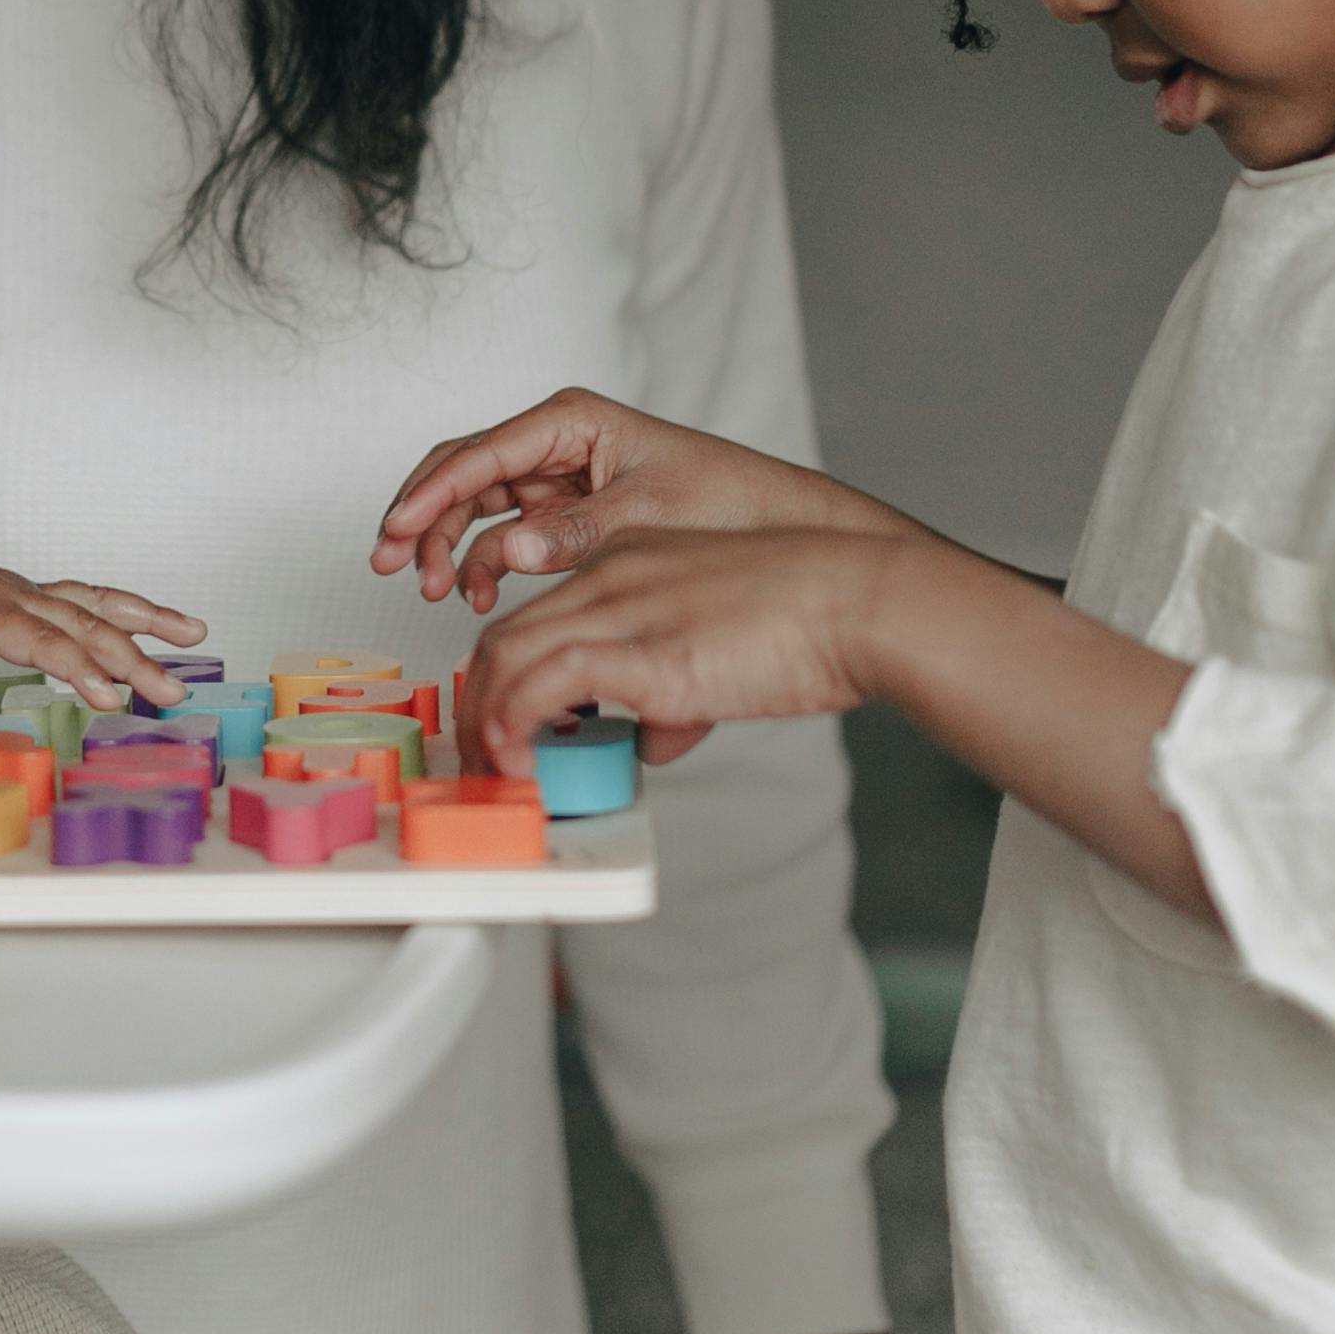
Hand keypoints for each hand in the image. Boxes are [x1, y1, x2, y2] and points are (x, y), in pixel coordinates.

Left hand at [0, 511, 206, 720]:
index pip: (38, 637)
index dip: (76, 665)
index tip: (110, 695)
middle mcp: (10, 591)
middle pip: (81, 623)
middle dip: (129, 658)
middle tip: (170, 693)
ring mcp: (21, 590)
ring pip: (93, 602)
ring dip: (146, 620)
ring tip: (196, 635)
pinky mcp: (24, 594)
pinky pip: (84, 599)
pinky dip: (125, 610)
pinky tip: (163, 624)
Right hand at [373, 388, 902, 610]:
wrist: (781, 527)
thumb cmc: (728, 501)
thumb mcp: (646, 514)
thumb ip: (572, 531)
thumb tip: (511, 550)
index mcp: (573, 420)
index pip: (479, 452)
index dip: (429, 494)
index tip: (396, 531)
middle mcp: (559, 442)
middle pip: (465, 473)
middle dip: (424, 519)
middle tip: (398, 567)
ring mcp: (561, 478)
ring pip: (477, 505)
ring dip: (450, 545)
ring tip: (438, 589)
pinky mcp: (569, 515)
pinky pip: (508, 533)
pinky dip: (486, 561)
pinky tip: (480, 593)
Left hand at [453, 527, 889, 768]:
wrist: (857, 602)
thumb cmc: (812, 621)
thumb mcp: (722, 648)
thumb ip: (677, 691)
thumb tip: (649, 741)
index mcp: (630, 562)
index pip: (536, 615)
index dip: (505, 675)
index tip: (504, 720)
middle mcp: (612, 577)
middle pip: (503, 635)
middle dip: (478, 705)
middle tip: (482, 756)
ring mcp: (621, 608)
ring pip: (504, 656)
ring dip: (485, 723)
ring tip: (496, 771)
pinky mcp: (639, 651)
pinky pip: (540, 685)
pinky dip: (514, 726)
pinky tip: (522, 762)